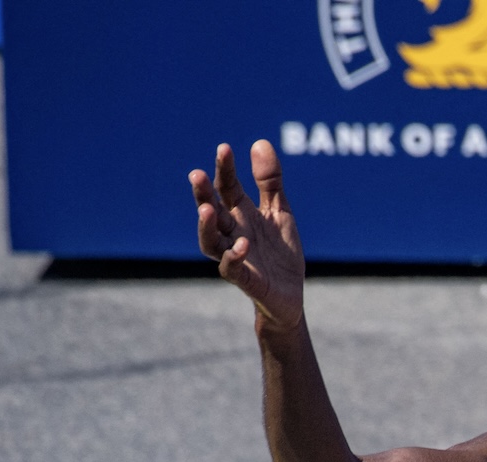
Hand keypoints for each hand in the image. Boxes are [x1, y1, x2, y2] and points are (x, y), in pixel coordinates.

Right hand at [191, 140, 304, 333]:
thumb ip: (270, 182)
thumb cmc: (279, 252)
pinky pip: (232, 269)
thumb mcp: (279, 212)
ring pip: (210, 241)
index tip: (225, 149)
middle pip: (210, 211)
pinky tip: (242, 244)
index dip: (224, 169)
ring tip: (207, 210)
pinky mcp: (245, 279)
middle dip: (202, 194)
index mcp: (240, 214)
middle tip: (197, 175)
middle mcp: (232, 233)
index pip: (226, 187)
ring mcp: (235, 256)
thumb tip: (260, 143)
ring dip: (206, 226)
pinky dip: (233, 257)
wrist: (290, 294)